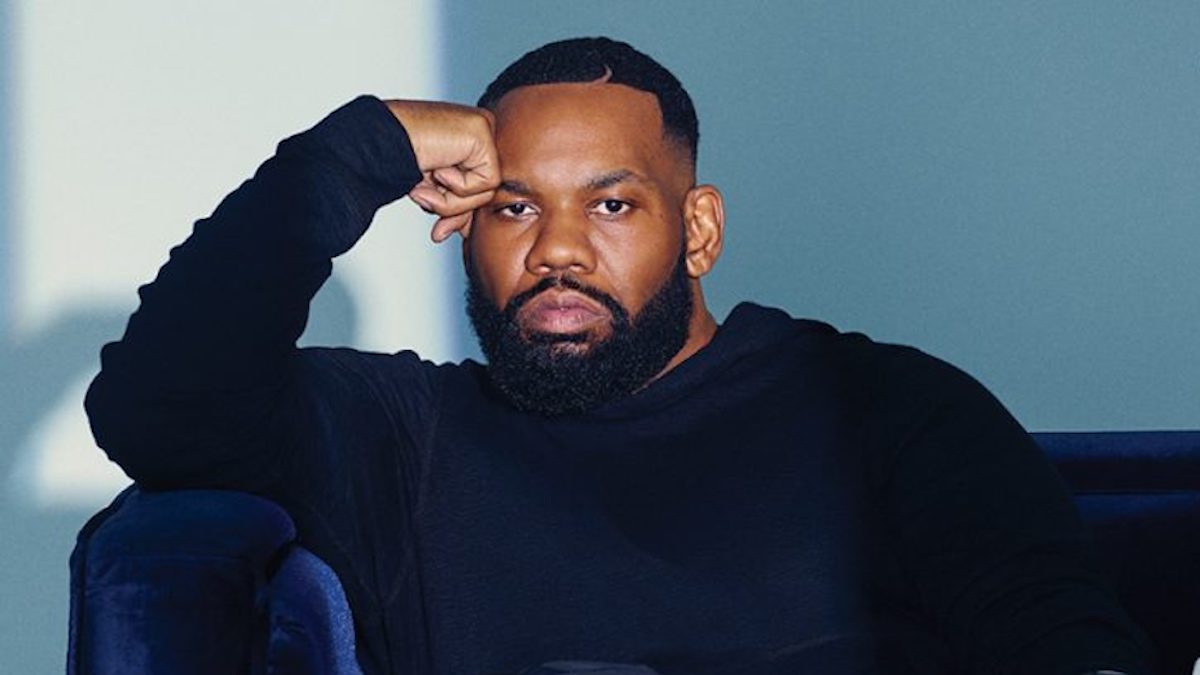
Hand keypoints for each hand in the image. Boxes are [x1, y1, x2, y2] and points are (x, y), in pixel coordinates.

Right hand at [385, 99, 499, 241]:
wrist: (376, 143)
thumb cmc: (394, 160)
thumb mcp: (431, 191)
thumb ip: (453, 207)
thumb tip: (468, 231)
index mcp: (467, 138)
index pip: (479, 185)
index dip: (460, 213)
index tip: (440, 232)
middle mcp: (478, 129)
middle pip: (485, 189)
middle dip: (460, 212)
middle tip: (437, 228)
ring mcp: (483, 126)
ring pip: (487, 189)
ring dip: (453, 201)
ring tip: (426, 188)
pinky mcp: (483, 129)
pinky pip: (488, 180)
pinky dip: (460, 186)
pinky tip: (438, 169)